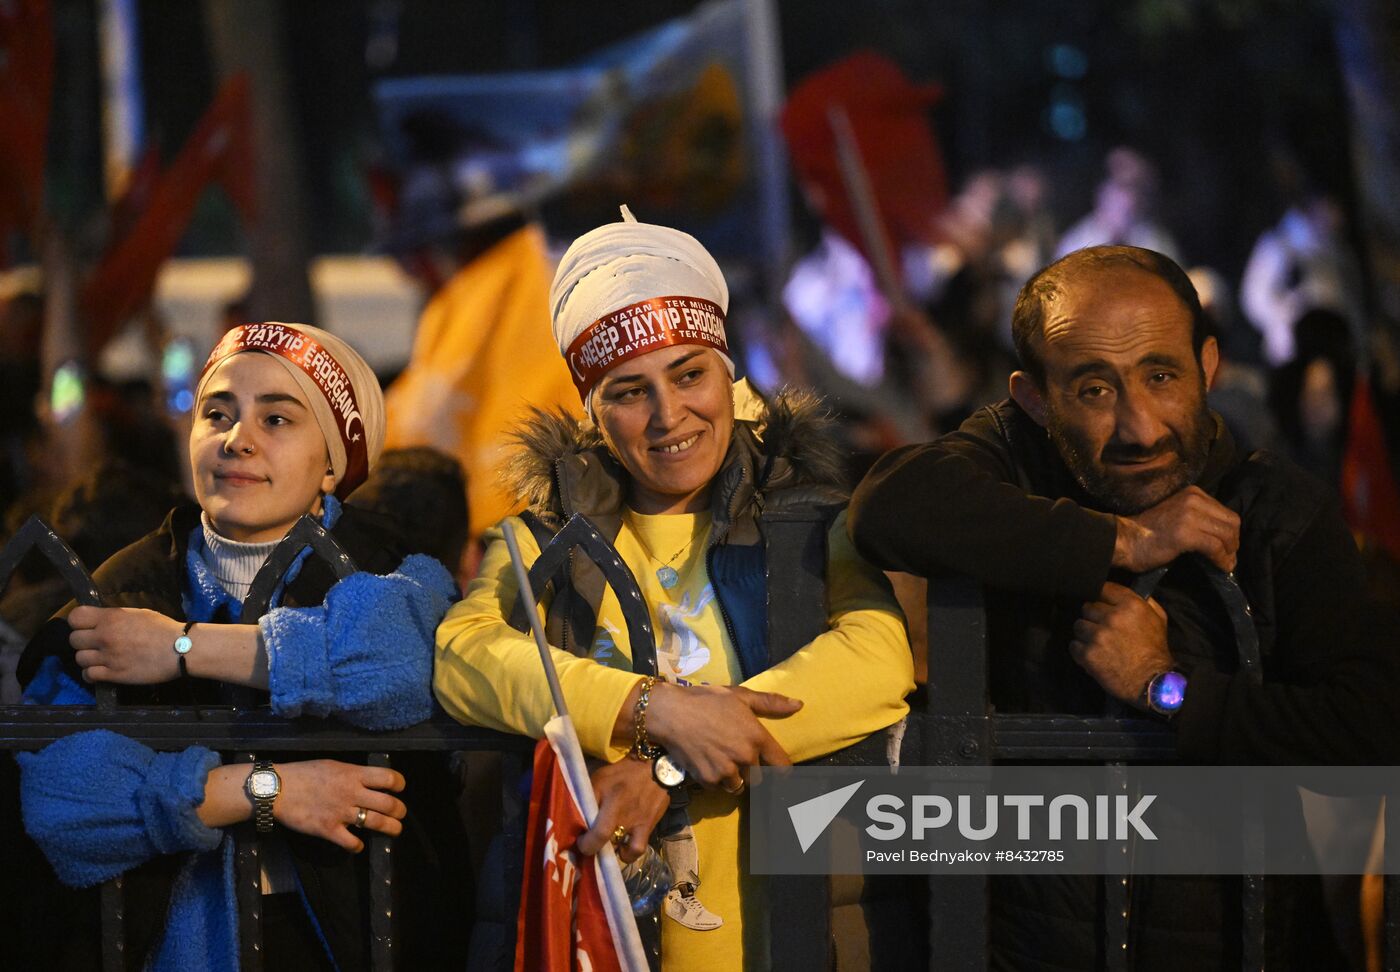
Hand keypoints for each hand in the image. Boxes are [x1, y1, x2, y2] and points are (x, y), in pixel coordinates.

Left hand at [69, 606, 183, 683]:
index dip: (78, 622)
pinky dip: (91, 674)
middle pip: (74, 640)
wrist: (181, 649)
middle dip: (83, 641)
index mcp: (111, 618)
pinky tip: (100, 671)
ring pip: (79, 658)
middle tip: (96, 644)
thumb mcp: (137, 614)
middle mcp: (105, 636)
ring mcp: (108, 657)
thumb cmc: (163, 629)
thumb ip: (115, 617)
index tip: (86, 626)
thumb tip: (101, 622)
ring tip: (100, 658)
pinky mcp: (114, 675)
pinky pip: (88, 675)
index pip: (75, 617)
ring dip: (88, 658)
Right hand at [272, 760, 406, 852]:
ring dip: (391, 828)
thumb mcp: (332, 765)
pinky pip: (352, 842)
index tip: (399, 789)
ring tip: (395, 830)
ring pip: (377, 823)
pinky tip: (358, 845)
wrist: (277, 789)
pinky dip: (358, 846)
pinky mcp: (329, 830)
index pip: (388, 778)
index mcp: (353, 774)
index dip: (399, 784)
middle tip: (400, 814)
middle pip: (389, 804)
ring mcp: (341, 813)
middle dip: (400, 811)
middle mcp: (352, 793)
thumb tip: (368, 781)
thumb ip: (352, 774)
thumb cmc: (304, 774)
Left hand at [576, 757, 668, 863]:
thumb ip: (589, 795)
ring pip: (627, 851)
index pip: (599, 832)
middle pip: (608, 843)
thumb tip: (575, 814)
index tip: (579, 841)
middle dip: (594, 849)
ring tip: (607, 848)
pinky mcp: (649, 828)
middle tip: (588, 845)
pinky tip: (622, 848)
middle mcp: (627, 817)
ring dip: (614, 853)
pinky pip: (638, 849)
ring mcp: (640, 824)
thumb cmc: (624, 774)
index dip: (586, 843)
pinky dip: (629, 853)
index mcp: (613, 802)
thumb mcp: (601, 777)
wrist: (656, 770)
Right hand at [645, 683, 797, 791]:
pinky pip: (719, 788)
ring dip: (734, 778)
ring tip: (722, 761)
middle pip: (760, 778)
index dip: (782, 770)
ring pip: (739, 785)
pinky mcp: (708, 780)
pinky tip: (708, 763)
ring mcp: (727, 771)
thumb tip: (799, 705)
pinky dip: (715, 780)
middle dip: (752, 771)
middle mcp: (745, 757)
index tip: (777, 771)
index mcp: (757, 737)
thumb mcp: (740, 696)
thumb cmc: (707, 700)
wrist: (671, 713)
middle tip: (738, 757)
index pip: (782, 766)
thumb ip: (771, 703)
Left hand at [1069, 582, 1174, 706]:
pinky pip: (1074, 645)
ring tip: (1096, 642)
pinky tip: (1092, 655)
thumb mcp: (1158, 619)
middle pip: (1088, 607)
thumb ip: (1144, 601)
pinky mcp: (1088, 654)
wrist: (1151, 682)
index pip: (1103, 588)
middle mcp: (1112, 617)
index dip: (1101, 596)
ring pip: (1078, 625)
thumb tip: (1127, 591)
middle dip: (1093, 617)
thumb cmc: (1156, 649)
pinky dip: (1080, 651)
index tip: (1102, 604)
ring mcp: (1098, 635)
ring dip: (1085, 633)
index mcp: (1130, 605)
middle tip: (1101, 628)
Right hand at [1112, 486, 1240, 572]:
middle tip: (1229, 557)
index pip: (1226, 512)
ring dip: (1230, 553)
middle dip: (1233, 543)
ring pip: (1226, 535)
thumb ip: (1198, 517)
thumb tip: (1223, 535)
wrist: (1124, 540)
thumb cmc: (1147, 531)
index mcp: (1193, 493)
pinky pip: (1215, 547)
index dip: (1231, 532)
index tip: (1228, 547)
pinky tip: (1221, 568)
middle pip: (1231, 522)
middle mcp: (1193, 499)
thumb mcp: (1177, 514)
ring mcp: (1189, 515)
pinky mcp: (1186, 533)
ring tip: (1226, 565)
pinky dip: (1222, 560)